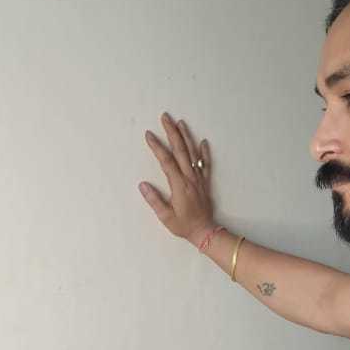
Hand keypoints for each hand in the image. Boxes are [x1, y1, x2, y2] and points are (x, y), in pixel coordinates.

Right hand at [140, 112, 215, 244]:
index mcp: (179, 185)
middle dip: (172, 132)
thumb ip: (154, 200)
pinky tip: (203, 141)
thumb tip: (142, 185)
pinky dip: (205, 152)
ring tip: (181, 122)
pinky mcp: (205, 182)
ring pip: (193, 153)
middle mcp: (190, 178)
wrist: (205, 231)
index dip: (157, 146)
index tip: (149, 134)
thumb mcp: (166, 217)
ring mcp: (199, 179)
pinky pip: (206, 164)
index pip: (166, 161)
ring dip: (186, 137)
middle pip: (180, 150)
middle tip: (165, 117)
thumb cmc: (184, 225)